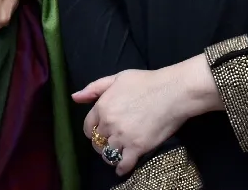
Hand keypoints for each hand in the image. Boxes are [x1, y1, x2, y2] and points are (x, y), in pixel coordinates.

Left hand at [74, 57, 219, 175]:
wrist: (173, 92)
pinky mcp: (138, 147)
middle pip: (97, 142)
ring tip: (118, 154)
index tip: (100, 132)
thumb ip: (94, 88)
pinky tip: (124, 167)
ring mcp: (123, 136)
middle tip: (111, 143)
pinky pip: (123, 164)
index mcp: (102, 106)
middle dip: (102, 143)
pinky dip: (122, 168)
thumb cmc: (147, 82)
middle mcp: (109, 123)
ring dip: (111, 156)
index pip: (87, 127)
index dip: (93, 131)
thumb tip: (74, 97)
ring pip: (108, 155)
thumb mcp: (117, 78)